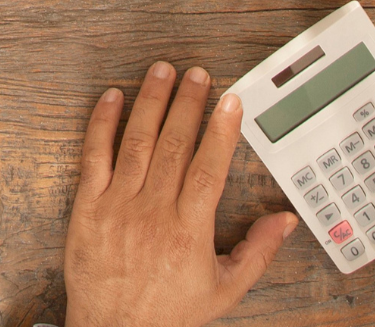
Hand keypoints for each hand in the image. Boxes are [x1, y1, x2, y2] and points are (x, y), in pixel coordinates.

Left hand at [63, 62, 295, 326]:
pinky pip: (94, 157)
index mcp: (188, 232)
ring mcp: (117, 208)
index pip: (208, 169)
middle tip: (198, 74)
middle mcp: (152, 214)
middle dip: (187, 104)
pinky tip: (112, 98)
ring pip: (137, 142)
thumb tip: (285, 220)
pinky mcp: (88, 208)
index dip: (220, 131)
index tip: (229, 101)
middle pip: (173, 145)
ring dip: (150, 102)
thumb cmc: (168, 312)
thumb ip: (258, 251)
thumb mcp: (224, 290)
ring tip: (161, 72)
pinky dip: (102, 124)